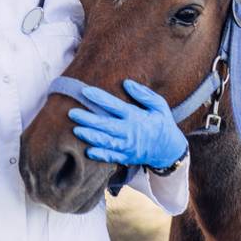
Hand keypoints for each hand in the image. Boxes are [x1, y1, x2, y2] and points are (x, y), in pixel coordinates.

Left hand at [68, 80, 187, 168]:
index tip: (85, 91)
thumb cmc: (162, 123)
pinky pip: (111, 157)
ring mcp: (127, 146)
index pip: (115, 106)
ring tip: (76, 130)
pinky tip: (88, 151)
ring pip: (106, 142)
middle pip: (106, 125)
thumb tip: (127, 82)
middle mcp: (130, 132)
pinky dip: (100, 155)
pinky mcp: (126, 157)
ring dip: (91, 136)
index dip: (100, 98)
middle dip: (88, 119)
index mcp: (136, 117)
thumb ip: (144, 94)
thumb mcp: (159, 106)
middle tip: (71, 112)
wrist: (169, 150)